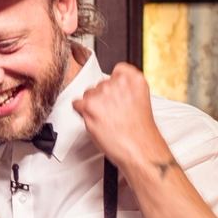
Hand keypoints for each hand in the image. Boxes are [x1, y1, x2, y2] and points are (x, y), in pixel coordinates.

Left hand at [74, 63, 170, 177]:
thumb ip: (126, 90)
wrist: (138, 148)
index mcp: (134, 79)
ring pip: (88, 94)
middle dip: (102, 97)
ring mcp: (103, 93)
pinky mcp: (89, 105)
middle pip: (100, 83)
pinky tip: (95, 121)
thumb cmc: (140, 132)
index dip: (114, 83)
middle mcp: (118, 82)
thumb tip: (113, 90)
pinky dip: (82, 113)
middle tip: (111, 112)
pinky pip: (77, 104)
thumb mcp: (140, 101)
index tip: (115, 92)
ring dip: (93, 105)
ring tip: (106, 119)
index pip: (117, 70)